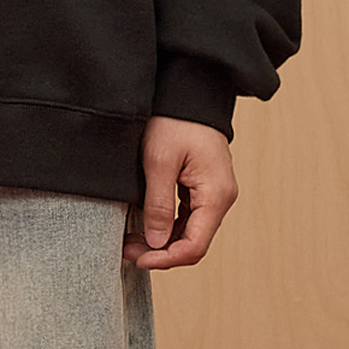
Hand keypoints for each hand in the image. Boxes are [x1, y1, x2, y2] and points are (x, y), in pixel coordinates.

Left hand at [122, 115, 237, 268]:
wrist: (187, 90)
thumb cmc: (174, 120)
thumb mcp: (159, 160)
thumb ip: (158, 204)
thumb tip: (156, 243)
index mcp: (216, 194)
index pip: (195, 245)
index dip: (166, 259)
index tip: (139, 259)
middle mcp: (220, 198)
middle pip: (193, 241)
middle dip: (160, 252)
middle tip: (127, 250)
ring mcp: (213, 192)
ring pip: (189, 231)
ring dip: (162, 240)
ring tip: (130, 241)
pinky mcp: (203, 186)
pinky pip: (187, 216)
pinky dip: (167, 225)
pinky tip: (144, 225)